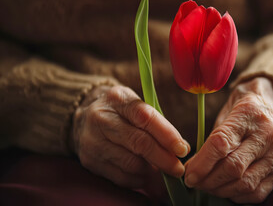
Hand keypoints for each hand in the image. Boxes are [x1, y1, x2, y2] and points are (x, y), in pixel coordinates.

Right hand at [70, 85, 189, 188]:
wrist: (82, 117)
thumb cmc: (120, 111)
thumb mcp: (135, 105)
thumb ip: (158, 123)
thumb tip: (182, 148)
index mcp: (118, 99)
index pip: (146, 117)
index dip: (167, 135)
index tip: (182, 149)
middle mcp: (102, 119)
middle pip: (139, 143)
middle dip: (163, 159)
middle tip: (178, 169)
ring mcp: (93, 141)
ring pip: (130, 163)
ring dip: (152, 172)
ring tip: (164, 172)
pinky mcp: (89, 160)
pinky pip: (120, 177)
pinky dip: (138, 179)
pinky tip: (147, 176)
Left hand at [184, 77, 272, 202]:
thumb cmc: (245, 112)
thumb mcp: (227, 112)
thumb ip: (213, 138)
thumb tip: (193, 168)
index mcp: (249, 113)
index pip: (221, 144)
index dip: (202, 164)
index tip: (189, 174)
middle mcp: (268, 133)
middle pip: (233, 168)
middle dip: (209, 180)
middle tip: (195, 183)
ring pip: (245, 184)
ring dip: (221, 190)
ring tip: (208, 186)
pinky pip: (258, 192)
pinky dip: (237, 195)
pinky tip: (227, 188)